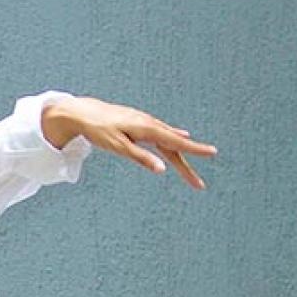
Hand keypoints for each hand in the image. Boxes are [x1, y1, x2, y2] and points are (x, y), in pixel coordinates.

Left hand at [43, 96, 216, 190]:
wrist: (82, 111)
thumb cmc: (99, 130)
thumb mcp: (119, 147)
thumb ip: (141, 158)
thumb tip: (162, 170)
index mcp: (147, 129)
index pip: (177, 142)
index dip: (196, 149)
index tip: (213, 152)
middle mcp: (149, 123)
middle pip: (174, 146)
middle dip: (187, 166)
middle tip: (199, 185)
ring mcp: (144, 122)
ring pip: (168, 140)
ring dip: (181, 153)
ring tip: (193, 167)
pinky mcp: (138, 122)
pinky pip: (161, 133)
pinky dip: (172, 138)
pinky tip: (179, 135)